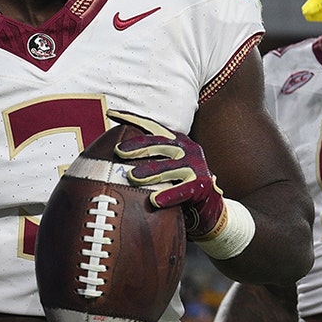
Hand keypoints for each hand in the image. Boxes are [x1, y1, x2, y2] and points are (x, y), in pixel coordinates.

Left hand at [110, 110, 226, 238]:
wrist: (209, 207)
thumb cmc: (181, 185)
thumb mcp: (167, 167)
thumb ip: (149, 160)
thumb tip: (113, 158)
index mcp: (177, 141)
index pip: (152, 126)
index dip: (132, 119)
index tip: (111, 113)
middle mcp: (187, 149)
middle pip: (158, 144)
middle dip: (137, 146)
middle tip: (119, 151)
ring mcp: (195, 166)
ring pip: (168, 168)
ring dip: (149, 172)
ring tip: (132, 177)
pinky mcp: (201, 185)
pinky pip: (182, 190)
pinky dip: (168, 195)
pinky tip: (154, 200)